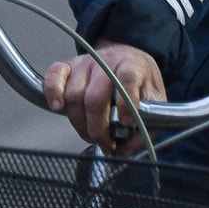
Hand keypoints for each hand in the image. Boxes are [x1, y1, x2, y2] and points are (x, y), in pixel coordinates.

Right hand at [43, 42, 165, 153]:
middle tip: (105, 143)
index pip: (128, 79)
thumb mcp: (155, 99)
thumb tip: (126, 149)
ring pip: (74, 96)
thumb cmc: (140, 81)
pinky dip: (53, 93)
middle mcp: (107, 62)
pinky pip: (54, 77)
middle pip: (95, 97)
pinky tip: (58, 108)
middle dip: (98, 128)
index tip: (126, 124)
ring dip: (79, 123)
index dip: (126, 104)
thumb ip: (149, 124)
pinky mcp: (67, 66)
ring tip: (90, 133)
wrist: (129, 58)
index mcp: (133, 65)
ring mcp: (85, 63)